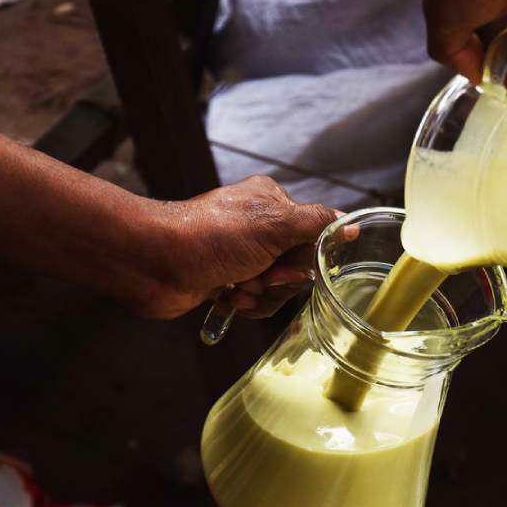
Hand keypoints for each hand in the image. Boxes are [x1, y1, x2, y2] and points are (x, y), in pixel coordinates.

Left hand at [142, 176, 339, 319]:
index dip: (306, 257)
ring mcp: (242, 255)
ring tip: (237, 287)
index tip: (287, 263)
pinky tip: (229, 296)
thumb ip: (317, 224)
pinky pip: (257, 300)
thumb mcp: (275, 224)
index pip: (314, 234)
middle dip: (281, 280)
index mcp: (273, 203)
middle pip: (299, 265)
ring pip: (279, 288)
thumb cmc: (212, 237)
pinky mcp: (227, 280)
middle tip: (259, 275)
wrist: (155, 263)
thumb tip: (351, 226)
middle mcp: (259, 227)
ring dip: (262, 294)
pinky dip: (247, 303)